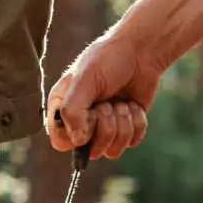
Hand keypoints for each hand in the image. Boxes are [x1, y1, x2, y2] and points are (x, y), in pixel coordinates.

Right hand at [46, 0, 202, 157]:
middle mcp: (82, 122)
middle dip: (106, 126)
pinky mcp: (126, 129)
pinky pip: (132, 142)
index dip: (76, 136)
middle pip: (90, 150)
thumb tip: (78, 141)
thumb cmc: (107, 60)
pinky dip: (137, 123)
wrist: (141, 51)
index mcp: (63, 110)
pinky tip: (133, 105)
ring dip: (123, 124)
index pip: (61, 142)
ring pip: (112, 151)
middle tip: (108, 104)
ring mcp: (104, 128)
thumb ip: (73, 111)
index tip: (90, 116)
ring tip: (123, 103)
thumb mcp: (85, 80)